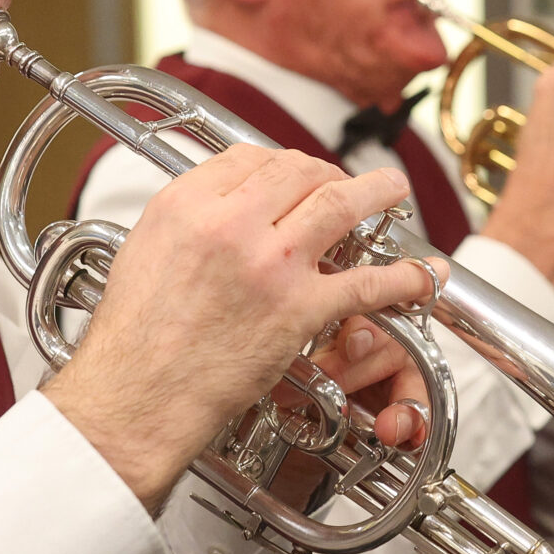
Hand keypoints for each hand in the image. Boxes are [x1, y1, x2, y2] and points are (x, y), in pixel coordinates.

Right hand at [44, 146, 436, 508]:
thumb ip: (187, 220)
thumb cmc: (135, 338)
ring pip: (340, 204)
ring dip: (377, 192)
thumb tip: (220, 206)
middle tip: (345, 184)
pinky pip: (365, 282)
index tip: (295, 174)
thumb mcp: (143, 250)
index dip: (282, 163)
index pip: (249, 157)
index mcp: (187, 204)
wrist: (136, 396)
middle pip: (298, 170)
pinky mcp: (299, 309)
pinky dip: (401, 277)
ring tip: (393, 190)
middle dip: (330, 172)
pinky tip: (418, 275)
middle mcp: (230, 224)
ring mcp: (271, 264)